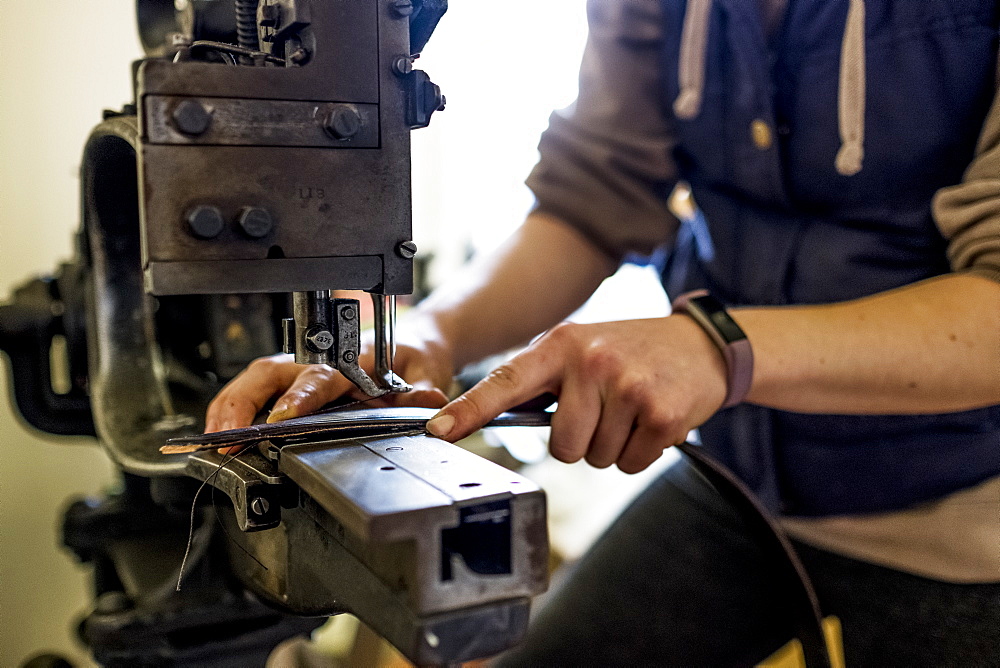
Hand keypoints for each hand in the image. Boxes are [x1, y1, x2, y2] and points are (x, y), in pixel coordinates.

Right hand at [205, 323, 453, 432]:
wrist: (414, 344)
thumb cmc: (414, 357)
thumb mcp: (429, 371)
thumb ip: (426, 388)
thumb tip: (427, 401)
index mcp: (352, 358)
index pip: (320, 376)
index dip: (299, 397)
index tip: (281, 417)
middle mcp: (320, 361)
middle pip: (271, 372)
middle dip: (244, 403)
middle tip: (227, 435)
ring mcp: (302, 370)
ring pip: (256, 380)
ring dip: (231, 408)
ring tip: (216, 439)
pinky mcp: (293, 383)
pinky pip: (256, 391)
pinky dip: (234, 411)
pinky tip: (222, 432)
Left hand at [425, 316, 727, 473]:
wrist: (701, 345)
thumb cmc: (630, 351)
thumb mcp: (582, 348)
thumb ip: (544, 380)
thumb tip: (496, 417)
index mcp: (560, 345)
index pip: (505, 381)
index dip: (468, 410)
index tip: (437, 431)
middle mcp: (591, 362)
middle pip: (560, 445)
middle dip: (581, 440)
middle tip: (605, 410)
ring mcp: (627, 386)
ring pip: (595, 457)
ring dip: (613, 445)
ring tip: (631, 409)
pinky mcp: (661, 413)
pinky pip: (630, 463)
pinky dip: (641, 452)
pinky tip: (652, 419)